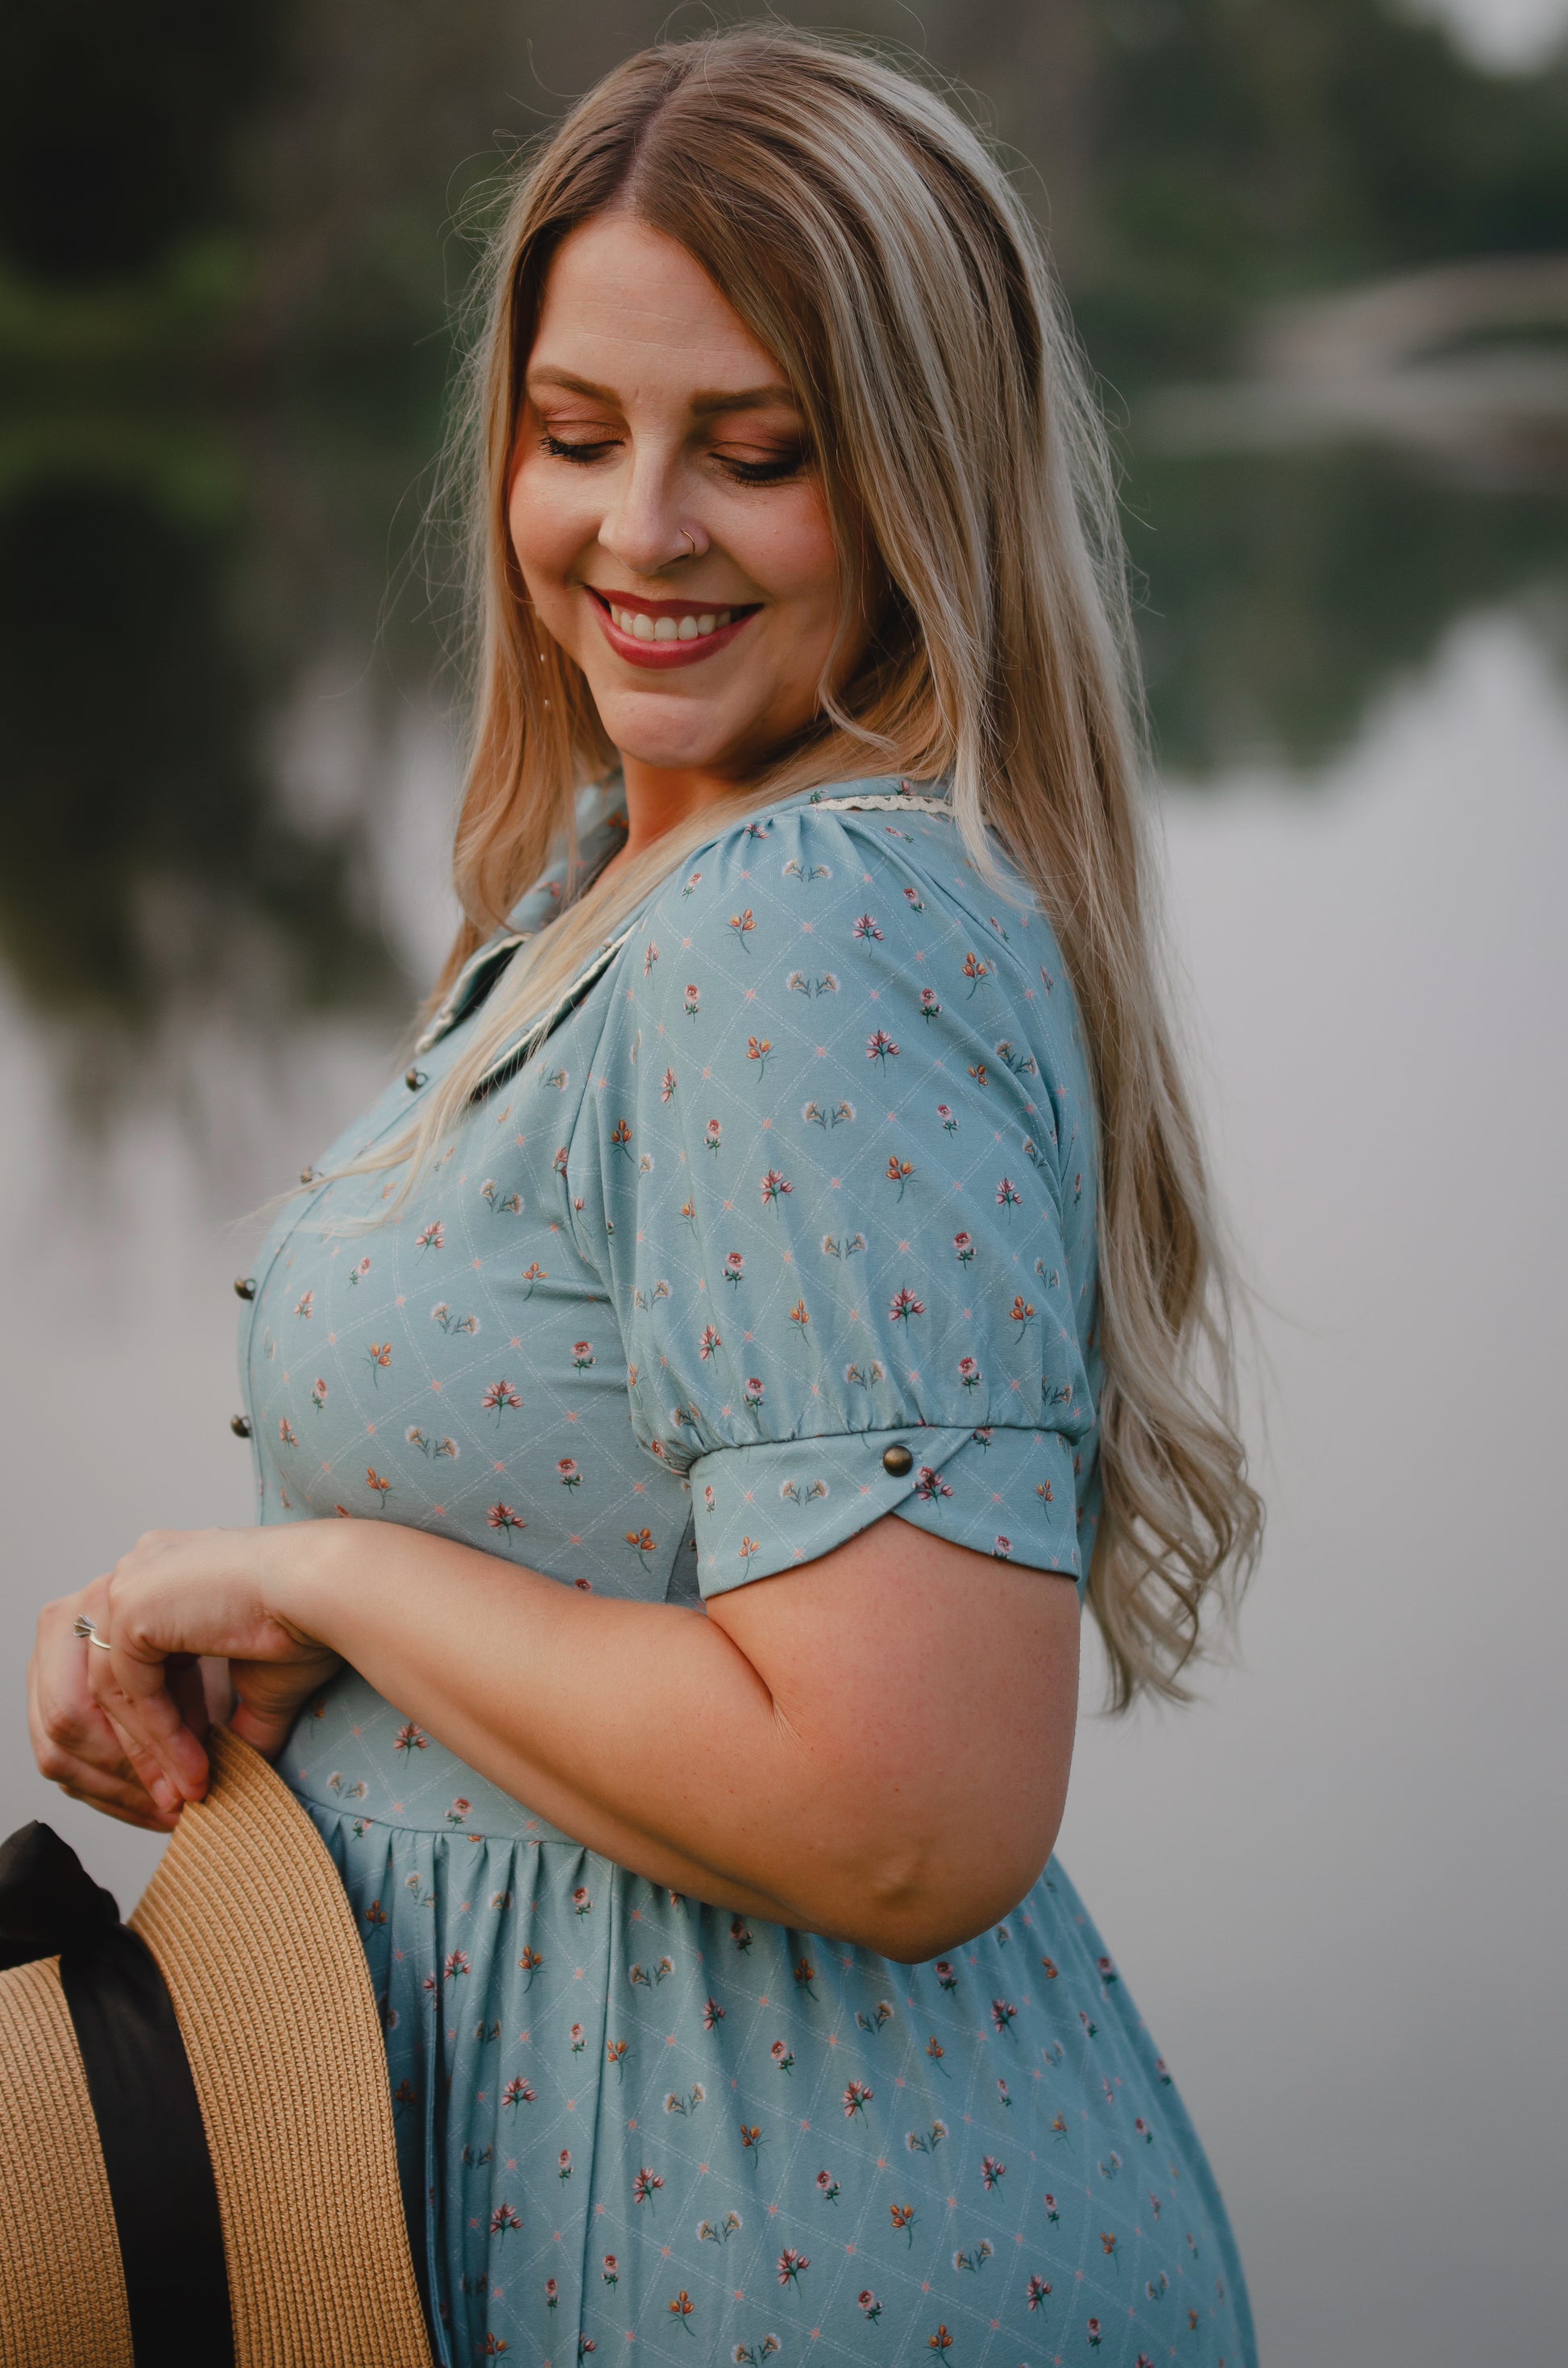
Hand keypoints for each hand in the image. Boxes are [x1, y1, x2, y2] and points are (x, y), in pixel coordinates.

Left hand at [36, 1527, 342, 1817]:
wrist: (333, 1593)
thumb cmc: (312, 1622)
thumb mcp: (255, 1681)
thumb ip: (226, 1718)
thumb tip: (223, 1775)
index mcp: (163, 1573)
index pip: (129, 1662)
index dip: (153, 1726)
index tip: (185, 1775)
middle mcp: (137, 1569)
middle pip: (104, 1678)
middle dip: (138, 1747)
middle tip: (173, 1799)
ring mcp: (129, 1581)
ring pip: (109, 1691)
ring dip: (148, 1752)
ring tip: (185, 1795)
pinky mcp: (131, 1603)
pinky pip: (127, 1689)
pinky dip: (158, 1737)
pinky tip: (194, 1768)